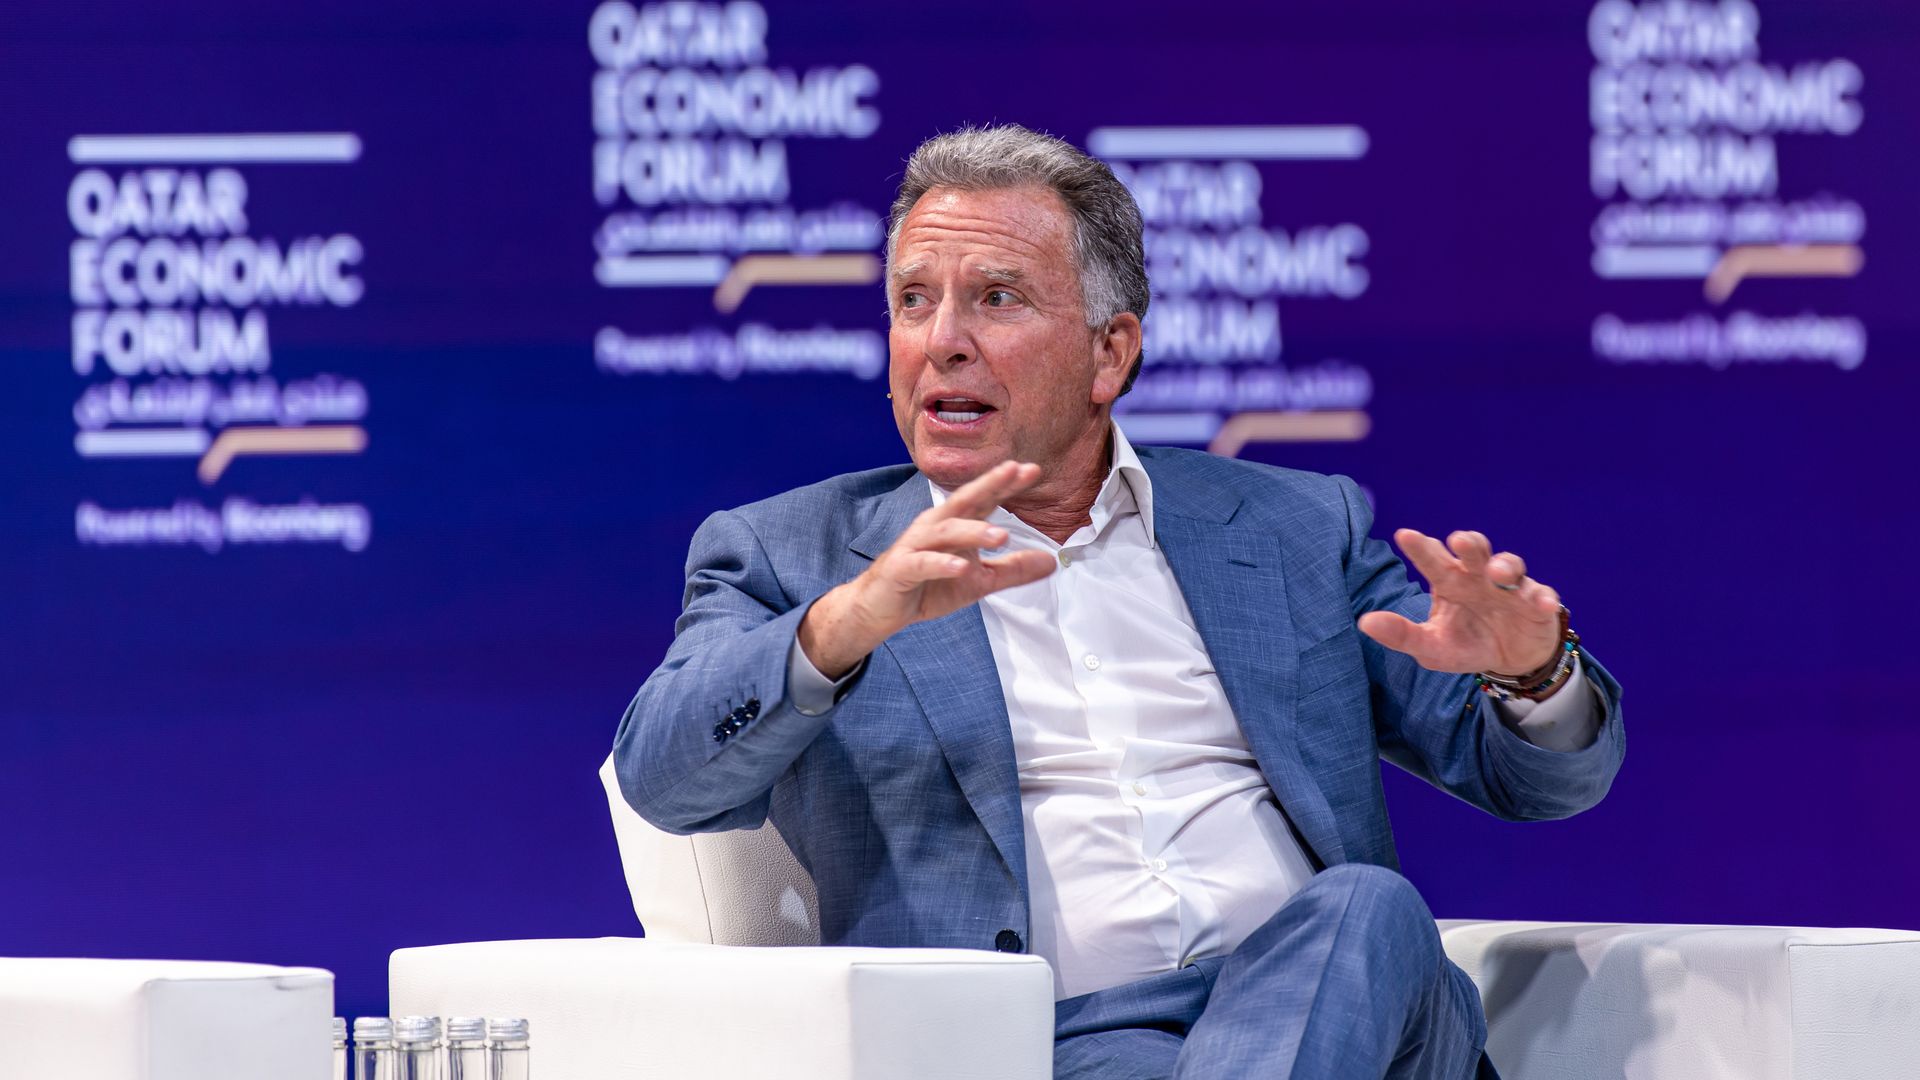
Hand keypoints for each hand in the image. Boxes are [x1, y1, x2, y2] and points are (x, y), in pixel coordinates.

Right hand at [798, 460, 1058, 677]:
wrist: (880, 609)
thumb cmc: (929, 586)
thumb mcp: (979, 580)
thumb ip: (1013, 569)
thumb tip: (1052, 562)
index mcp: (955, 524)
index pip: (983, 498)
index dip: (1005, 483)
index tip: (1033, 469)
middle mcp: (935, 526)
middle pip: (964, 500)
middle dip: (989, 484)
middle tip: (1014, 472)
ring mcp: (916, 545)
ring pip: (946, 531)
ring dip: (972, 531)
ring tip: (1000, 536)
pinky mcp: (901, 568)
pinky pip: (923, 563)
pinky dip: (941, 563)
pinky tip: (960, 567)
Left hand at [1357, 529, 1563, 675]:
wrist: (1509, 660)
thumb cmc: (1465, 642)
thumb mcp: (1430, 646)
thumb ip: (1400, 634)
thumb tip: (1364, 622)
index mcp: (1449, 582)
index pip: (1433, 560)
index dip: (1421, 548)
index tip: (1405, 535)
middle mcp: (1479, 577)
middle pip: (1474, 552)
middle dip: (1469, 544)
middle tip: (1458, 541)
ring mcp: (1510, 587)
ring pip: (1510, 566)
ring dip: (1505, 565)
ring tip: (1499, 572)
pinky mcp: (1538, 604)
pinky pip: (1542, 597)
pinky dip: (1544, 599)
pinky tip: (1543, 603)